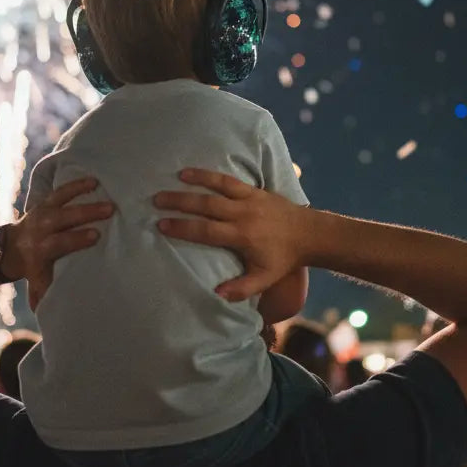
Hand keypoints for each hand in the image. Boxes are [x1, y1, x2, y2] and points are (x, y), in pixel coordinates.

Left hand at [9, 177, 113, 311]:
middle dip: (85, 213)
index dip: (76, 239)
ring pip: (62, 200)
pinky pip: (60, 191)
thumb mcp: (37, 281)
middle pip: (64, 217)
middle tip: (109, 209)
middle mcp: (40, 228)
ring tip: (102, 188)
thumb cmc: (33, 267)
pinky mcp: (45, 202)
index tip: (96, 236)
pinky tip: (94, 180)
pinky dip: (75, 184)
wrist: (10, 247)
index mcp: (40, 249)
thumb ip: (45, 293)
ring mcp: (42, 212)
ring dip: (82, 193)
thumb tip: (49, 314)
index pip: (59, 242)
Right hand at [153, 169, 309, 301]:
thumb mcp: (264, 279)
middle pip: (206, 206)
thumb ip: (241, 289)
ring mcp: (249, 199)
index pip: (207, 231)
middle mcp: (243, 215)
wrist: (310, 234)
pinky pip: (229, 180)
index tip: (162, 225)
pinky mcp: (255, 190)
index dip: (183, 227)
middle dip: (180, 202)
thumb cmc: (284, 259)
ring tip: (171, 180)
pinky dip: (211, 175)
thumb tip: (216, 294)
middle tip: (156, 201)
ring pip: (217, 188)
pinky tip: (192, 172)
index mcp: (242, 236)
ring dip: (193, 182)